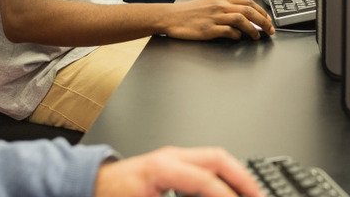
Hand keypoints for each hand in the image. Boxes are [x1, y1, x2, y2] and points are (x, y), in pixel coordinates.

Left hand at [94, 146, 263, 196]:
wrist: (90, 184)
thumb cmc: (109, 195)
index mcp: (162, 167)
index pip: (205, 179)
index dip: (226, 196)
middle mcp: (170, 156)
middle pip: (218, 159)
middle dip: (242, 178)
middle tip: (259, 195)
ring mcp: (172, 156)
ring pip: (215, 158)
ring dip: (236, 175)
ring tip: (251, 193)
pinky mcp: (173, 162)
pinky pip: (206, 164)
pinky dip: (223, 175)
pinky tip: (230, 191)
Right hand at [163, 0, 273, 39]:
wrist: (172, 17)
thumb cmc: (190, 12)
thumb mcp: (211, 3)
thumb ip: (227, 7)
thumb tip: (244, 16)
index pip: (248, 2)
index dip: (262, 12)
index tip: (268, 19)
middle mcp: (220, 5)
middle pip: (249, 11)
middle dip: (263, 21)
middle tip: (270, 30)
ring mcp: (215, 17)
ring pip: (242, 20)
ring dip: (253, 29)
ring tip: (257, 36)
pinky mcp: (209, 29)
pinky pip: (229, 32)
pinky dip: (237, 36)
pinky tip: (238, 38)